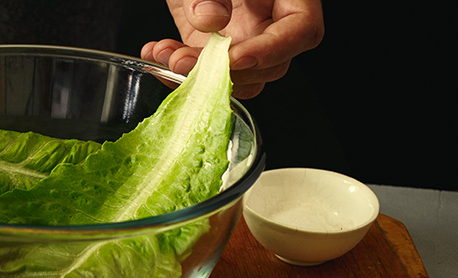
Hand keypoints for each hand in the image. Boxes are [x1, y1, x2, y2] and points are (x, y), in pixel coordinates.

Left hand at [142, 0, 323, 97]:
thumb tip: (211, 19)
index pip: (301, 30)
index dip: (271, 50)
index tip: (234, 58)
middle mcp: (271, 20)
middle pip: (270, 65)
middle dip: (224, 71)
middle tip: (183, 60)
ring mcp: (245, 37)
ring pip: (238, 77)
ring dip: (197, 76)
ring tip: (164, 54)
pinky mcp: (215, 48)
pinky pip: (206, 72)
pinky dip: (178, 68)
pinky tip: (156, 53)